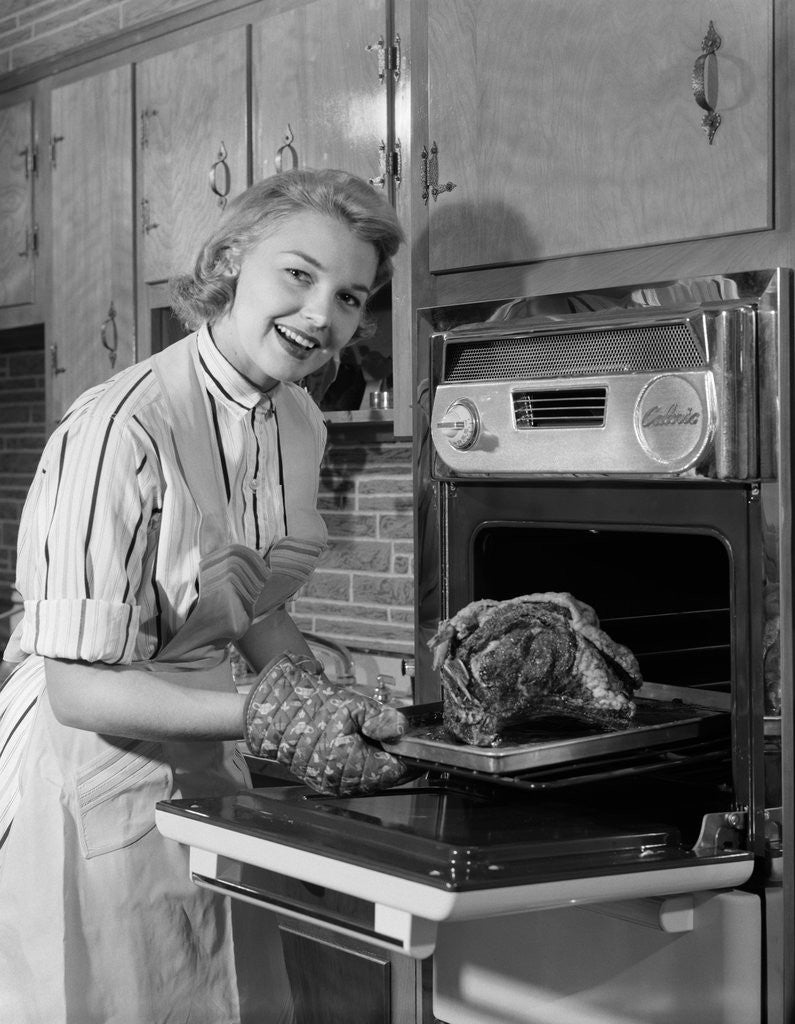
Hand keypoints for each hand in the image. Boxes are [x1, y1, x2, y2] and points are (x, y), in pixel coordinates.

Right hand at [244, 652, 410, 795]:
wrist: (278, 714)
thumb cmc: (312, 709)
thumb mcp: (353, 706)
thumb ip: (382, 719)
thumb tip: (402, 729)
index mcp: (349, 766)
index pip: (394, 771)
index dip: (410, 759)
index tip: (421, 749)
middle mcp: (341, 782)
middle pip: (383, 777)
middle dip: (397, 761)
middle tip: (407, 744)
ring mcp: (332, 784)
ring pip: (370, 778)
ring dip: (381, 763)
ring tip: (388, 743)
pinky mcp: (325, 780)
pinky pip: (354, 777)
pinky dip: (366, 764)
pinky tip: (368, 747)